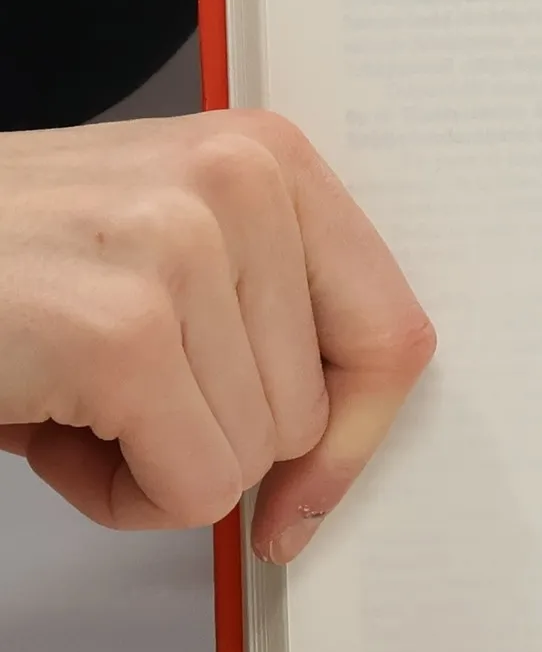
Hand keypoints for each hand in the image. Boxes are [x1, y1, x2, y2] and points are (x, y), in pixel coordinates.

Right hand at [0, 112, 433, 562]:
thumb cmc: (3, 270)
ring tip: (69, 390)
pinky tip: (50, 426)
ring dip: (155, 462)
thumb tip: (335, 463)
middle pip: (315, 413)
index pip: (392, 330)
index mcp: (267, 155)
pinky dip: (119, 496)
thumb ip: (270, 322)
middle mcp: (239, 181)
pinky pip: (193, 490)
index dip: (356, 433)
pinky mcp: (121, 329)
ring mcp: (182, 248)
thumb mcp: (164, 258)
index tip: (306, 489)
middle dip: (212, 438)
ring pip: (254, 458)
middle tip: (109, 388)